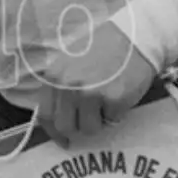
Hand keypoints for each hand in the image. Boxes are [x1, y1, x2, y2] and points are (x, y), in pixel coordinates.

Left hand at [35, 19, 157, 146]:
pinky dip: (115, 114)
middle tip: (90, 121)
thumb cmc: (102, 50)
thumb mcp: (70, 63)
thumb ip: (60, 87)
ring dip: (98, 122)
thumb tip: (57, 118)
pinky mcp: (112, 100)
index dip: (53, 131)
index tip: (63, 140)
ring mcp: (89, 94)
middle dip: (77, 129)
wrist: (133, 38)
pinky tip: (119, 96)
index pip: (45, 114)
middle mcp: (67, 86)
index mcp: (54, 77)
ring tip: (106, 103)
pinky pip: (111, 120)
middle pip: (65, 126)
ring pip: (88, 129)